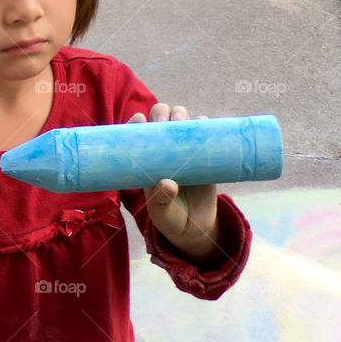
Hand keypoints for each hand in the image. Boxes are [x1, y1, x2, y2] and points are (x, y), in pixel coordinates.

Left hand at [126, 103, 218, 259]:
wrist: (196, 227)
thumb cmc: (170, 218)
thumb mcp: (161, 213)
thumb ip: (160, 200)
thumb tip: (168, 183)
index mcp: (145, 161)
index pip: (137, 134)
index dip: (135, 123)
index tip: (138, 120)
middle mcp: (163, 150)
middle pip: (159, 120)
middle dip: (159, 114)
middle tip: (162, 122)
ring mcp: (184, 150)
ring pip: (181, 120)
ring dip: (179, 114)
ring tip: (180, 121)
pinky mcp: (204, 154)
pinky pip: (204, 132)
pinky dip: (203, 123)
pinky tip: (202, 123)